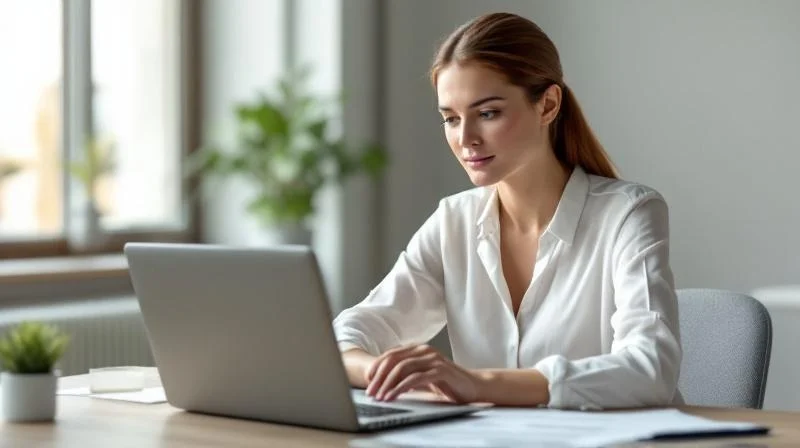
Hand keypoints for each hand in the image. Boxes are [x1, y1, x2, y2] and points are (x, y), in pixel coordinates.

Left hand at [364, 344, 482, 403]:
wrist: (473, 386)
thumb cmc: (446, 382)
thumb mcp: (421, 376)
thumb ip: (406, 374)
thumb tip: (381, 382)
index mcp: (417, 349)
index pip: (390, 355)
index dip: (376, 367)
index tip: (367, 382)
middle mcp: (424, 350)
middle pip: (393, 360)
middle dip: (378, 377)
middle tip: (370, 392)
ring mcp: (433, 359)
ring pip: (402, 368)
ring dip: (387, 384)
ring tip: (380, 397)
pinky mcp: (440, 370)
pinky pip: (415, 378)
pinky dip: (401, 388)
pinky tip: (393, 396)